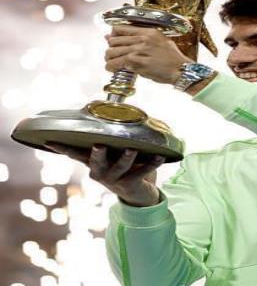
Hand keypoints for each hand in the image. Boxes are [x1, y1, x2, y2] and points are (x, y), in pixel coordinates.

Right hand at [45, 143, 164, 206]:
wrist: (139, 195)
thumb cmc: (124, 166)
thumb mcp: (114, 152)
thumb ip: (113, 137)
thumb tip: (115, 108)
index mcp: (94, 163)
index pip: (76, 154)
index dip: (63, 148)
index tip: (50, 140)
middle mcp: (101, 173)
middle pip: (96, 163)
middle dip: (98, 155)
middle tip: (99, 145)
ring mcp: (116, 180)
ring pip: (120, 168)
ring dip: (126, 158)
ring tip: (131, 149)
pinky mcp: (131, 184)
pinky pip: (142, 173)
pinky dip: (152, 164)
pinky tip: (160, 156)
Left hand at [105, 25, 191, 83]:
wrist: (181, 70)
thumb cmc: (173, 58)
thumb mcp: (161, 41)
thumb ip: (145, 38)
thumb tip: (127, 39)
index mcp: (148, 32)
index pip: (121, 28)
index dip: (112, 35)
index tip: (111, 40)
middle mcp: (142, 39)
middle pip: (114, 40)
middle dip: (110, 48)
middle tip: (112, 55)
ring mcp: (139, 50)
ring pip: (112, 51)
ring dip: (109, 58)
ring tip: (112, 63)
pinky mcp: (137, 62)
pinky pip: (117, 63)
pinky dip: (111, 67)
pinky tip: (114, 70)